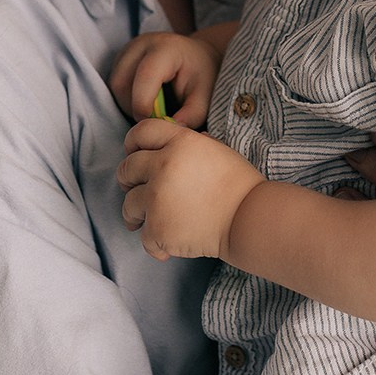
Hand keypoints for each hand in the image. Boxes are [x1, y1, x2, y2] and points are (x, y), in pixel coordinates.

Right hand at [108, 32, 215, 128]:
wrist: (200, 58)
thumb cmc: (203, 77)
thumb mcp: (205, 98)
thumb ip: (191, 116)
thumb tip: (170, 128)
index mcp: (166, 48)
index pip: (144, 78)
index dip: (144, 107)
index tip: (156, 124)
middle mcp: (143, 43)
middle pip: (122, 83)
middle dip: (134, 107)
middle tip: (154, 118)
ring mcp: (129, 48)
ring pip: (116, 85)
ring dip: (128, 104)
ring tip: (152, 109)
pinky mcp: (122, 56)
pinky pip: (116, 83)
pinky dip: (126, 98)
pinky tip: (146, 100)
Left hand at [117, 119, 262, 260]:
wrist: (248, 218)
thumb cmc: (239, 185)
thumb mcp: (217, 151)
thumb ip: (190, 144)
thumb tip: (172, 145)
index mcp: (179, 142)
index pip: (141, 131)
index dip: (133, 142)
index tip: (133, 153)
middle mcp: (163, 165)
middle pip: (127, 168)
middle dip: (129, 180)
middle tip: (136, 190)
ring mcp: (156, 197)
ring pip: (128, 204)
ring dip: (136, 214)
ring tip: (148, 220)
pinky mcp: (158, 227)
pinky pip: (143, 236)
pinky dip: (155, 243)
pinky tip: (167, 244)